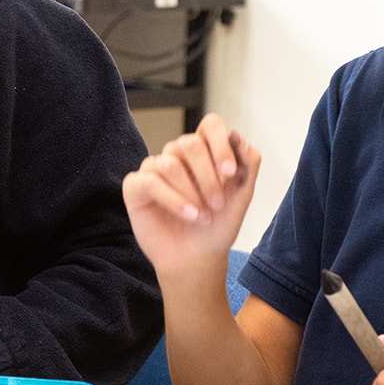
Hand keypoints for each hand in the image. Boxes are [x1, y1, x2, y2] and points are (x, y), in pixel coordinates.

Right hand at [121, 114, 259, 285]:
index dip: (220, 145)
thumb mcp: (242, 195)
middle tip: (218, 203)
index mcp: (204, 151)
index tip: (230, 174)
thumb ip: (248, 163)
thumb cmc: (217, 226)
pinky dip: (173, 200)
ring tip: (203, 216)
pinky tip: (189, 216)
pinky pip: (151, 181)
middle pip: (189, 143)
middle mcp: (177, 155)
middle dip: (208, 175)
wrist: (197, 259)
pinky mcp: (135, 186)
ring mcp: (154, 169)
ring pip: (170, 163)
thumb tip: (238, 137)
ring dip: (192, 192)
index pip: (210, 125)